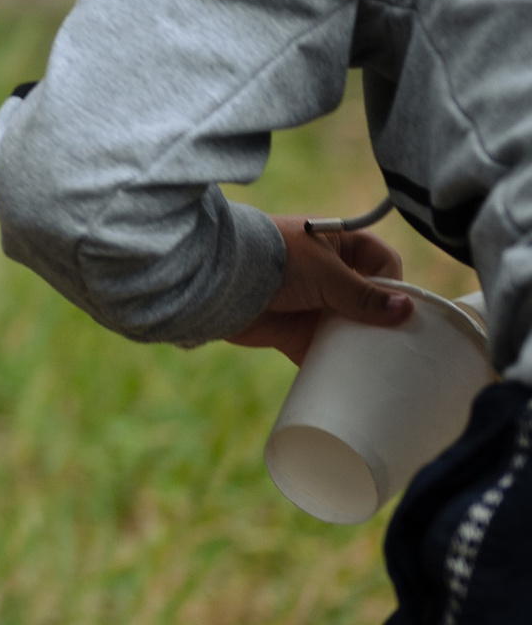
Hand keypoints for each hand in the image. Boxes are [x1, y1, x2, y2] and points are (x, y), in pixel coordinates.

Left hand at [225, 214, 411, 363]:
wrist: (218, 281)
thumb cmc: (274, 259)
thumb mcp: (325, 272)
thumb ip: (363, 294)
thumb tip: (406, 310)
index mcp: (338, 245)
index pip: (381, 262)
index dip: (394, 283)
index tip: (401, 307)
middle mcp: (329, 276)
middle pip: (370, 300)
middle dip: (384, 320)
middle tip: (402, 343)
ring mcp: (313, 306)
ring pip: (350, 328)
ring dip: (364, 344)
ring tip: (386, 365)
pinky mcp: (295, 334)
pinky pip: (325, 352)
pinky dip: (337, 365)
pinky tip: (354, 378)